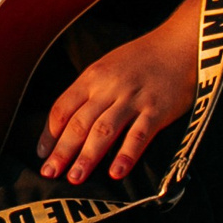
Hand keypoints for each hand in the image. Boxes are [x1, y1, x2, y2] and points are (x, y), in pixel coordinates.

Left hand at [36, 2, 198, 182]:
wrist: (180, 44)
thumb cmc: (142, 59)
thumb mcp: (108, 67)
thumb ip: (90, 92)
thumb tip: (69, 123)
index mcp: (92, 77)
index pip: (62, 108)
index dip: (50, 133)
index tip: (42, 155)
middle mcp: (108, 88)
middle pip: (79, 123)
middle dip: (62, 151)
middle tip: (49, 174)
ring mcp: (133, 99)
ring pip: (104, 131)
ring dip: (87, 157)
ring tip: (75, 178)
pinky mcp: (158, 109)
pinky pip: (139, 135)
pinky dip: (126, 155)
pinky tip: (116, 174)